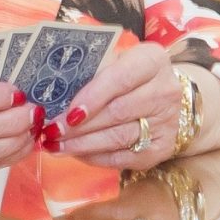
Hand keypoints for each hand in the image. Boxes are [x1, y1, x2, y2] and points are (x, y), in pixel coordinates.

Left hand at [55, 44, 183, 167]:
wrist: (160, 97)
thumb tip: (52, 98)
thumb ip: (89, 74)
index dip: (93, 97)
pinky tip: (77, 153)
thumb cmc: (127, 76)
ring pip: (119, 137)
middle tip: (52, 133)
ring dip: (83, 144)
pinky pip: (124, 158)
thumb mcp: (112, 62)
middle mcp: (165, 90)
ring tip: (56, 146)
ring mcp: (167, 121)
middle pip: (118, 112)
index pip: (122, 78)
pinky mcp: (162, 147)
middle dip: (80, 126)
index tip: (67, 113)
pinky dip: (96, 158)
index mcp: (152, 61)